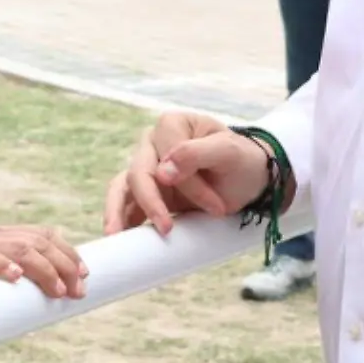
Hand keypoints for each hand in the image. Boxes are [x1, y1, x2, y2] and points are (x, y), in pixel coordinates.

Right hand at [0, 225, 88, 297]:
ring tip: (57, 290)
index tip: (85, 275)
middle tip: (76, 291)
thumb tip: (67, 296)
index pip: (45, 235)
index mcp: (6, 236)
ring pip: (19, 249)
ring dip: (44, 270)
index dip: (69, 253)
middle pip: (37, 242)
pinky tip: (16, 277)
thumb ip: (28, 283)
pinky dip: (2, 266)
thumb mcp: (4, 283)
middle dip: (63, 265)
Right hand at [102, 112, 271, 236]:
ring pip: (123, 187)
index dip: (187, 182)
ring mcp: (147, 169)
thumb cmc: (239, 161)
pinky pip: (125, 203)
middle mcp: (153, 144)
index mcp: (172, 125)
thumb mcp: (228, 152)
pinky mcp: (146, 192)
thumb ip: (195, 154)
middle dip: (151, 202)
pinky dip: (120, 218)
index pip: (167, 154)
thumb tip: (162, 172)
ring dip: (117, 211)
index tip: (216, 207)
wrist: (247, 181)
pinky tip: (119, 237)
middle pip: (139, 171)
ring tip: (115, 235)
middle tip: (167, 229)